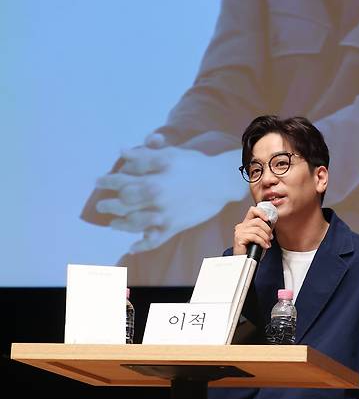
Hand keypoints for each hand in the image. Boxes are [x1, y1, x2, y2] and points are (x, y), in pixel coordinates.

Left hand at [94, 135, 245, 252]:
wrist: (219, 181)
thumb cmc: (194, 164)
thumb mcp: (169, 155)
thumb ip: (145, 156)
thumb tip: (122, 152)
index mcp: (152, 181)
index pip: (122, 182)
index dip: (108, 181)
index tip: (98, 181)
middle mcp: (155, 201)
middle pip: (125, 205)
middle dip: (110, 205)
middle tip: (101, 205)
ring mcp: (164, 217)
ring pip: (135, 224)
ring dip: (121, 224)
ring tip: (113, 223)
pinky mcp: (173, 227)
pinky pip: (155, 240)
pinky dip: (142, 245)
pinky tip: (132, 246)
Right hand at [232, 205, 273, 255]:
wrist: (244, 261)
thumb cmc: (251, 250)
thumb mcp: (258, 237)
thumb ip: (262, 229)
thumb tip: (271, 223)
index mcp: (245, 224)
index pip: (252, 210)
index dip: (261, 212)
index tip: (268, 219)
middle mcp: (241, 226)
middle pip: (257, 221)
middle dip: (267, 229)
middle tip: (270, 237)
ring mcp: (239, 232)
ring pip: (257, 229)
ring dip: (265, 237)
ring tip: (267, 243)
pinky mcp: (239, 238)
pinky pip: (254, 237)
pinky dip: (262, 241)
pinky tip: (265, 246)